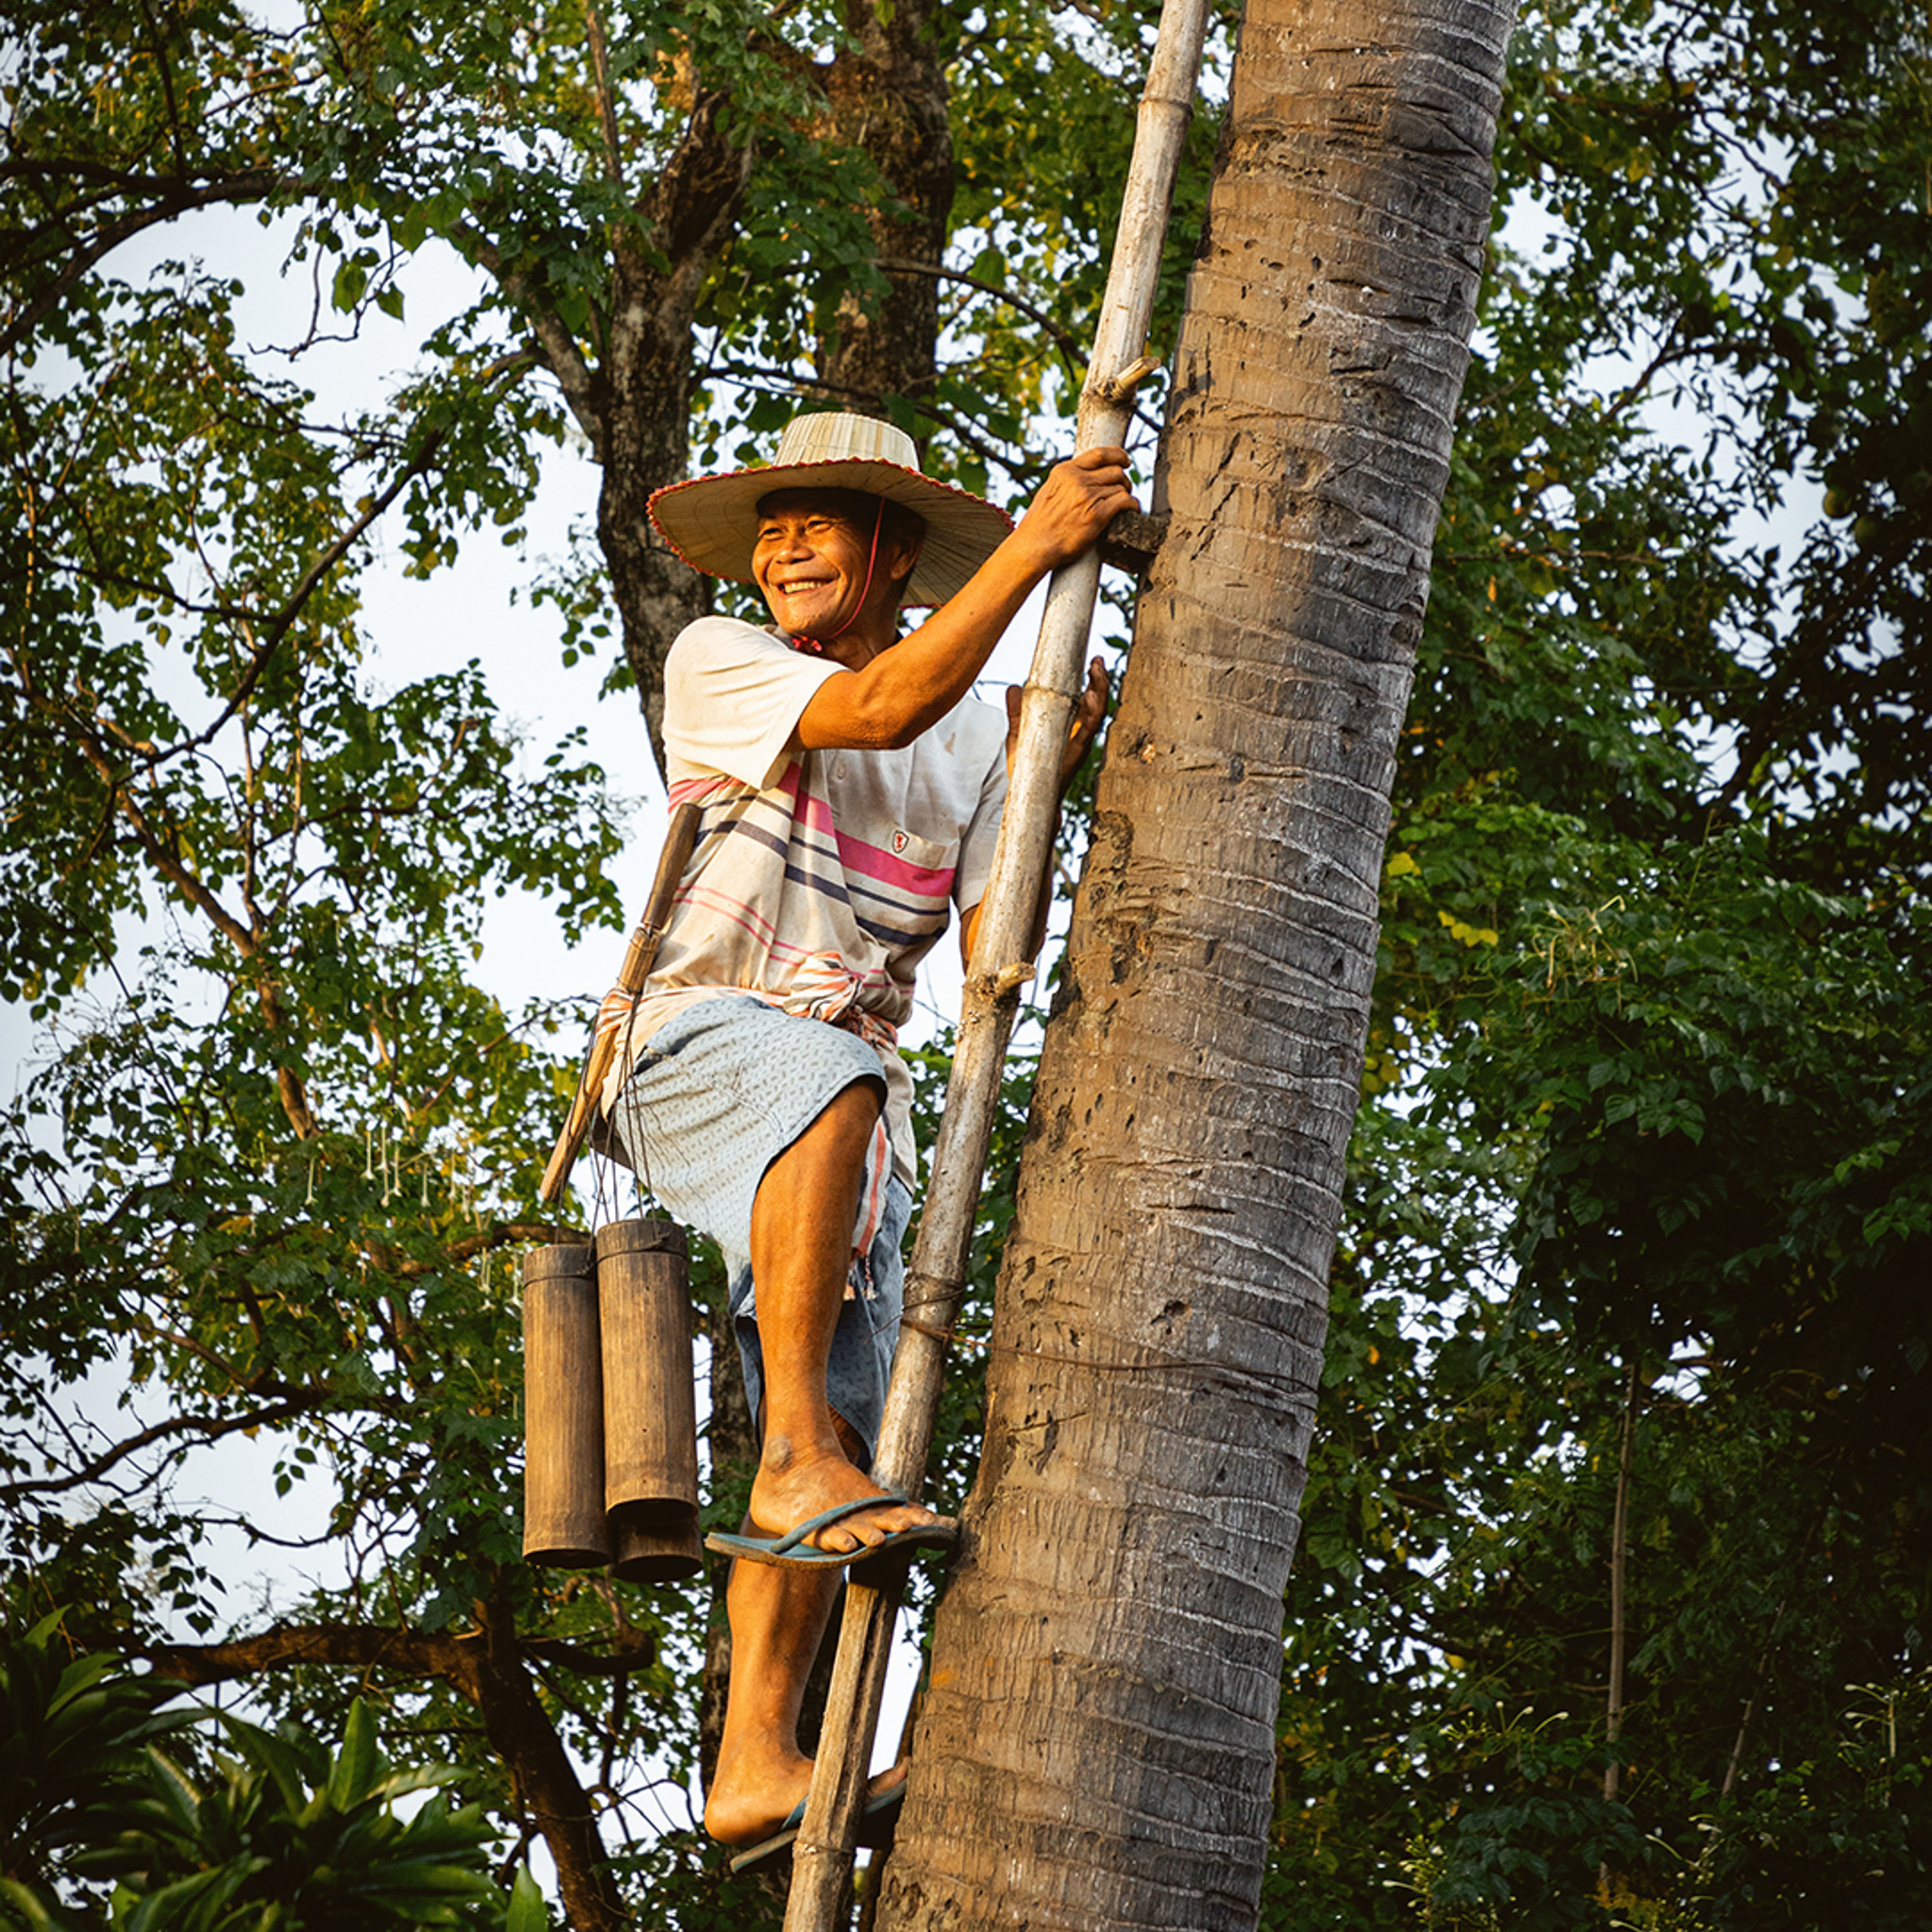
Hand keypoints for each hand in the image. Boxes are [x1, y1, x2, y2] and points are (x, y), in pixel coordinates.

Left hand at [1004, 656, 1110, 793]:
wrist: (1027, 798)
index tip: (1092, 661)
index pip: (1086, 699)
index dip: (1091, 680)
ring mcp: (1080, 745)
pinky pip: (1087, 733)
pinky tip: (1089, 698)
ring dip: (1100, 693)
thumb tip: (1012, 687)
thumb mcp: (1019, 734)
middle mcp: (1080, 735)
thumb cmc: (1027, 768)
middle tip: (1098, 660)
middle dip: (1100, 681)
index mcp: (1070, 728)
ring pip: (1097, 716)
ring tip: (1097, 672)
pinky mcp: (1075, 754)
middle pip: (1097, 704)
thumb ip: (1016, 712)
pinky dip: (1091, 714)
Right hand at [1010, 445, 1137, 575]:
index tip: (1125, 461)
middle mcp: (1077, 480)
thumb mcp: (1048, 492)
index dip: (1118, 455)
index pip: (1099, 454)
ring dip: (1127, 494)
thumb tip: (1085, 476)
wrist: (1034, 546)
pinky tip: (1133, 510)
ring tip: (1125, 503)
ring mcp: (1088, 496)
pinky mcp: (1097, 515)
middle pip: (1114, 471)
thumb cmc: (1039, 525)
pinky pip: (1125, 501)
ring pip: (1121, 486)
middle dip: (1123, 480)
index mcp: (1065, 471)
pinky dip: (1133, 505)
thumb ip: (1067, 481)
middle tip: (1124, 489)